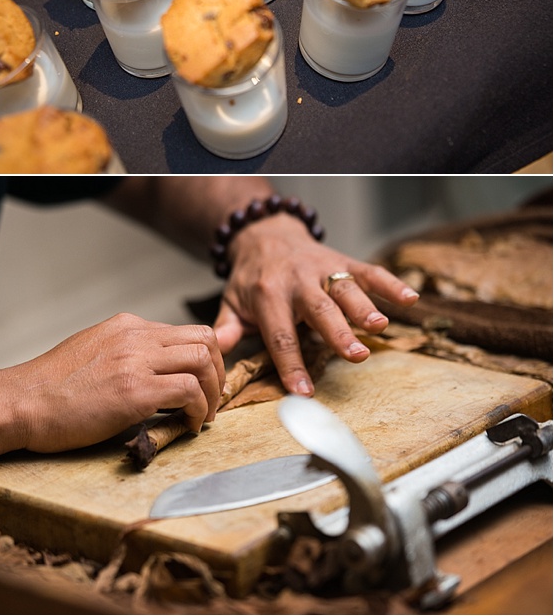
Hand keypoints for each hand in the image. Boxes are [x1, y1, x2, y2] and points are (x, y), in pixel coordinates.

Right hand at [11, 314, 225, 452]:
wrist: (20, 402)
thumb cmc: (50, 388)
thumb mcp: (93, 351)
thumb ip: (124, 353)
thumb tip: (152, 370)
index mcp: (127, 326)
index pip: (186, 331)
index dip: (205, 357)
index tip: (205, 382)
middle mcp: (136, 336)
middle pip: (204, 339)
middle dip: (217, 371)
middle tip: (213, 399)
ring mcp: (136, 360)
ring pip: (203, 360)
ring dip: (212, 392)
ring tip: (204, 416)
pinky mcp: (134, 390)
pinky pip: (189, 391)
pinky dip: (199, 409)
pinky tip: (189, 425)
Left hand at [213, 214, 418, 395]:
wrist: (265, 235)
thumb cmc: (252, 280)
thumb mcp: (231, 304)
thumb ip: (226, 333)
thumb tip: (215, 363)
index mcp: (267, 296)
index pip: (280, 334)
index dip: (291, 364)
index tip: (303, 391)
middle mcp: (297, 281)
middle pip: (318, 309)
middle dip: (337, 332)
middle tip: (355, 356)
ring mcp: (323, 269)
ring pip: (345, 289)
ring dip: (364, 307)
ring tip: (380, 327)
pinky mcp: (343, 261)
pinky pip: (369, 271)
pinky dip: (390, 284)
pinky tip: (410, 299)